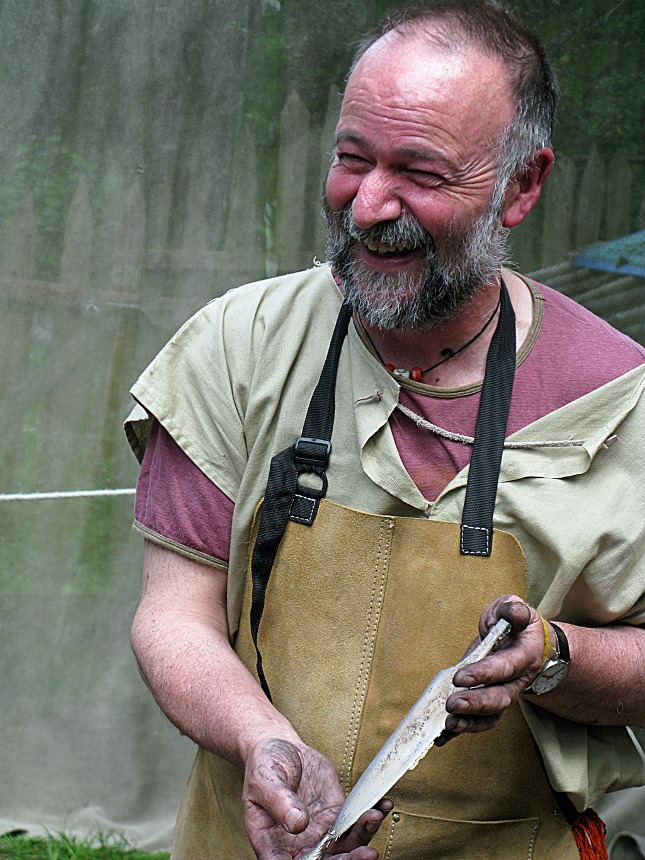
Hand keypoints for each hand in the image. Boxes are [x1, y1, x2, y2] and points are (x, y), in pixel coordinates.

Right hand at [242, 737, 391, 858]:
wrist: (280, 748)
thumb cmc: (264, 767)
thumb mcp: (264, 780)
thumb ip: (278, 802)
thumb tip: (298, 823)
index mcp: (273, 845)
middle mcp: (300, 846)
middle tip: (365, 853)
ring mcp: (321, 833)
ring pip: (346, 847)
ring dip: (364, 838)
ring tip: (373, 818)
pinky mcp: (337, 814)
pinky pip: (356, 822)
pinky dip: (371, 816)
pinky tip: (382, 806)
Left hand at [438, 595, 551, 742]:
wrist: (525, 643)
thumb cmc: (516, 625)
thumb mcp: (515, 609)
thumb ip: (512, 610)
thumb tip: (508, 613)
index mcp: (524, 656)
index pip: (504, 668)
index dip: (484, 674)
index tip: (460, 676)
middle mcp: (516, 681)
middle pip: (499, 699)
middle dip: (475, 704)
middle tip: (452, 704)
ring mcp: (502, 694)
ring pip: (490, 716)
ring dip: (469, 723)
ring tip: (447, 725)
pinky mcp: (487, 701)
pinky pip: (476, 721)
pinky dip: (459, 731)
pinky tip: (441, 736)